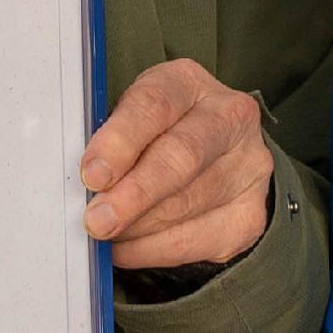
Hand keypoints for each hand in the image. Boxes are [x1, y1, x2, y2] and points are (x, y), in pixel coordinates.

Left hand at [82, 58, 272, 271]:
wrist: (212, 160)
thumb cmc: (155, 135)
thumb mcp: (131, 120)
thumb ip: (110, 143)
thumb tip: (83, 185)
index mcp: (188, 83)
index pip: (155, 105)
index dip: (120, 141)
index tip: (92, 174)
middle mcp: (228, 118)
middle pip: (181, 156)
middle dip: (133, 194)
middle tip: (97, 219)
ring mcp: (247, 167)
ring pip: (186, 204)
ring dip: (137, 227)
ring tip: (105, 233)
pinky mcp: (249, 214)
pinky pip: (195, 240)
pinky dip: (150, 250)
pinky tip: (125, 248)